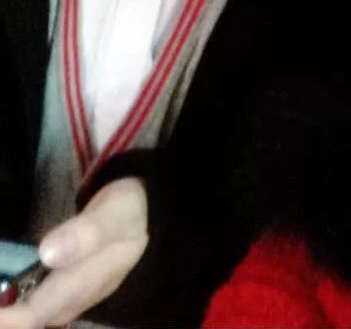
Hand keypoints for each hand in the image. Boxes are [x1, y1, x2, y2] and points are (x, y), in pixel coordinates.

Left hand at [0, 177, 147, 328]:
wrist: (161, 209)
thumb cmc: (137, 206)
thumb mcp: (118, 212)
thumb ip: (87, 233)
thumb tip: (47, 253)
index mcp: (90, 278)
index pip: (39, 311)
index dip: (10, 317)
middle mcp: (83, 293)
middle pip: (38, 318)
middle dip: (11, 318)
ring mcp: (82, 290)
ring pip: (43, 313)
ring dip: (17, 313)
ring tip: (1, 305)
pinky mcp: (80, 282)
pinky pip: (47, 304)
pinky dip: (25, 303)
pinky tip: (14, 294)